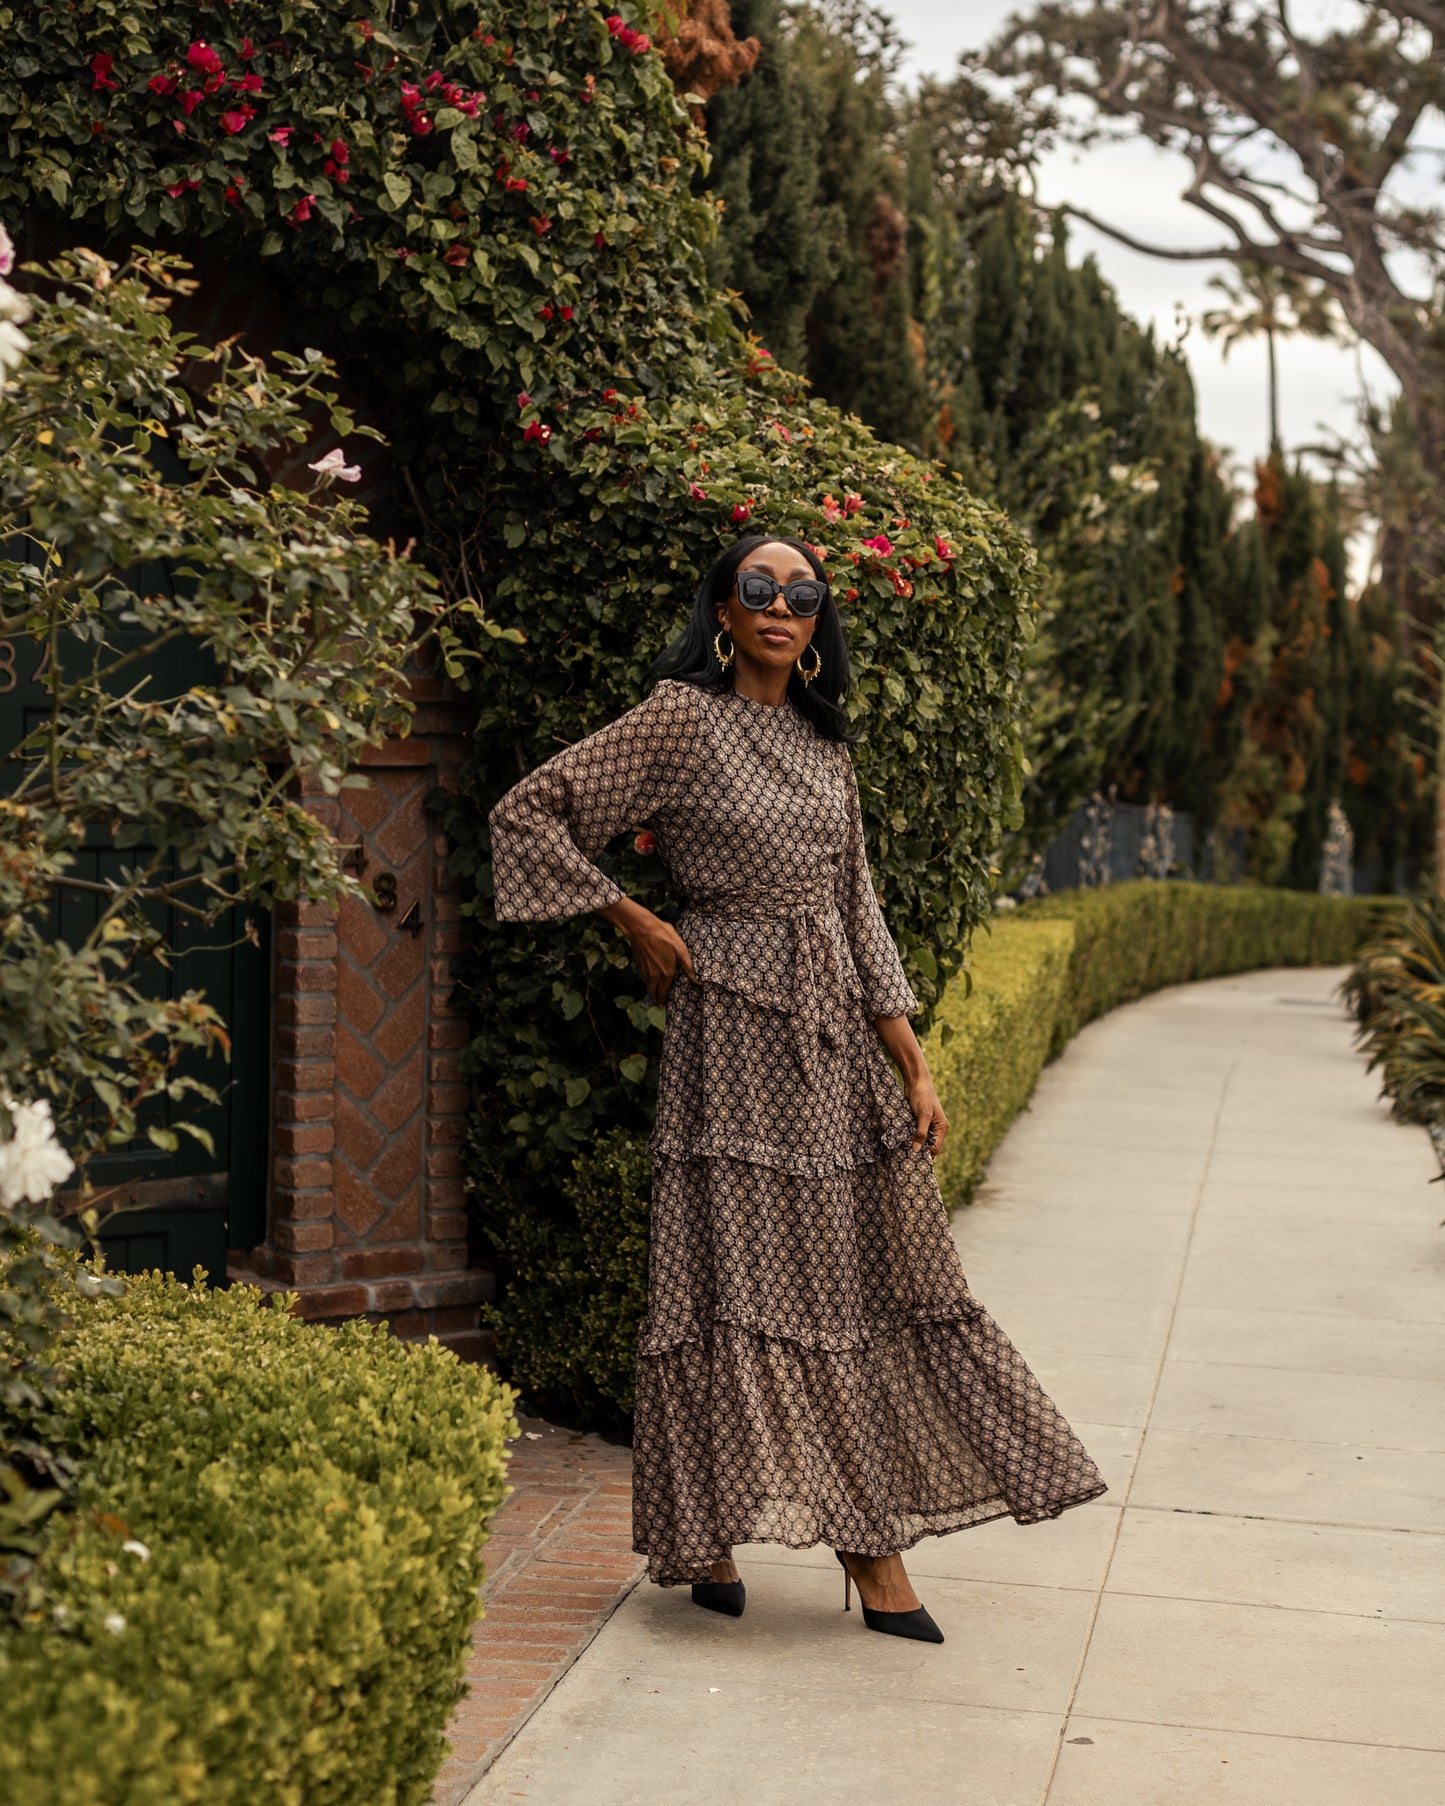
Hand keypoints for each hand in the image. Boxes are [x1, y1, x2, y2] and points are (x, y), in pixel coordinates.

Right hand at [598, 896, 696, 1005]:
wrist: (641, 927)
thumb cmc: (663, 935)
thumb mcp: (680, 949)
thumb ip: (688, 966)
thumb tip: (697, 980)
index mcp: (665, 972)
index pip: (663, 992)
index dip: (664, 1000)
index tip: (665, 1004)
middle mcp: (653, 974)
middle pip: (652, 992)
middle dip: (656, 998)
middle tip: (660, 1002)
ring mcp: (643, 969)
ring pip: (646, 984)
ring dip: (651, 989)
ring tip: (655, 990)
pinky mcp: (638, 963)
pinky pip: (642, 975)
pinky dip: (646, 979)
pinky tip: (650, 975)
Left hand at [873, 1015, 948, 1156]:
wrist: (915, 1080)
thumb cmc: (923, 1095)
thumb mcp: (923, 1114)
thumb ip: (921, 1132)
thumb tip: (916, 1149)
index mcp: (941, 1128)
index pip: (935, 1148)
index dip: (926, 1155)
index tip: (913, 1160)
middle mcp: (935, 1128)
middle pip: (927, 1146)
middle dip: (918, 1151)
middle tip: (905, 1158)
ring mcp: (925, 1125)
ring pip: (919, 1140)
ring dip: (911, 1144)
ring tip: (901, 1152)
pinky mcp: (916, 1121)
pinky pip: (913, 1133)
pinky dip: (907, 1137)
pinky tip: (899, 1142)